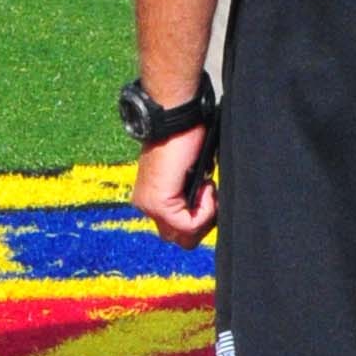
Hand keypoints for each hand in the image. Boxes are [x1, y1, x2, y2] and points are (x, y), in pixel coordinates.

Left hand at [133, 125, 217, 246]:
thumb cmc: (185, 137)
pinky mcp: (159, 204)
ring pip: (185, 236)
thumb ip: (190, 196)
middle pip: (180, 238)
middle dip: (202, 222)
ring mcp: (150, 206)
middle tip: (209, 196)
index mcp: (151, 197)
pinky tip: (206, 185)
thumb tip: (205, 212)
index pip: (177, 228)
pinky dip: (206, 209)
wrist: (176, 118)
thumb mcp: (189, 174)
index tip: (208, 191)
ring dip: (205, 215)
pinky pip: (189, 225)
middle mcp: (146, 205)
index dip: (200, 216)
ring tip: (207, 187)